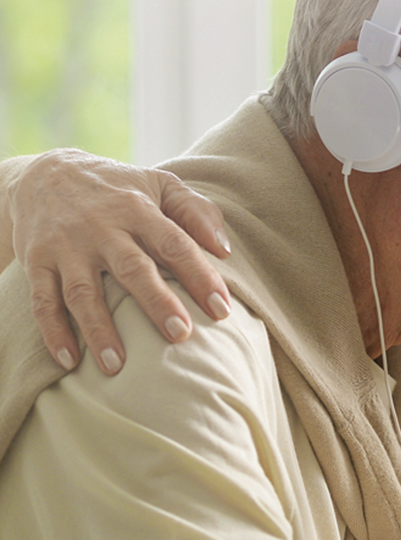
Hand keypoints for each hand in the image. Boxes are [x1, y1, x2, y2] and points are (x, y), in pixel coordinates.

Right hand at [2, 148, 230, 374]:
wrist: (44, 173)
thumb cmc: (118, 189)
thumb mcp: (160, 185)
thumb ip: (197, 212)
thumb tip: (225, 251)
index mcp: (137, 210)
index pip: (174, 244)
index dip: (199, 275)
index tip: (222, 309)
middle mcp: (101, 228)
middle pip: (132, 268)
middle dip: (156, 302)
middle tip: (180, 334)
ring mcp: (66, 247)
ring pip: (82, 291)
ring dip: (98, 329)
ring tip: (116, 366)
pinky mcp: (37, 262)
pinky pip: (42, 300)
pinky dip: (53, 331)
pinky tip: (68, 361)